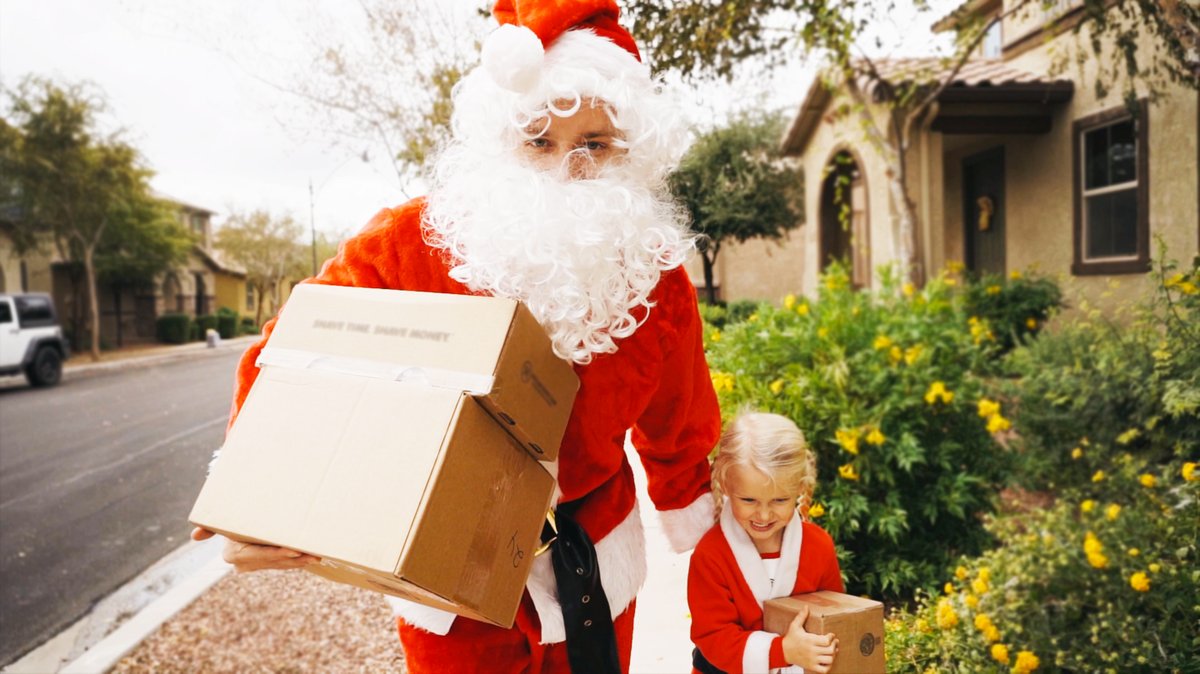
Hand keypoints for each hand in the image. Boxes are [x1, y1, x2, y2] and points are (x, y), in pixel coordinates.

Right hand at [191, 527, 319, 571]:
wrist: (234, 521)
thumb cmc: (230, 516)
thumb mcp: (222, 520)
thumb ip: (211, 526)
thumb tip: (194, 536)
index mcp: (233, 553)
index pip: (259, 554)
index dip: (277, 554)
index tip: (294, 550)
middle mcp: (243, 564)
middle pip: (273, 561)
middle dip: (293, 559)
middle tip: (312, 554)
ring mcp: (255, 566)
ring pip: (281, 565)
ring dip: (299, 561)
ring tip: (317, 556)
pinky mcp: (265, 565)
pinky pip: (283, 564)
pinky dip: (297, 561)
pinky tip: (312, 558)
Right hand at [781, 606, 838, 673]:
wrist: (782, 652)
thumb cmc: (790, 638)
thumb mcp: (795, 626)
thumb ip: (801, 616)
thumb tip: (806, 607)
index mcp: (809, 640)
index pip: (826, 640)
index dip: (831, 637)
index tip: (831, 635)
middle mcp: (812, 651)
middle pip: (830, 650)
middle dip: (835, 645)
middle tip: (835, 642)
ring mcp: (812, 660)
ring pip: (829, 660)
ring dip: (833, 655)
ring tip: (832, 651)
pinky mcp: (811, 667)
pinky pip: (824, 669)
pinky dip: (829, 666)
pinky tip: (828, 660)